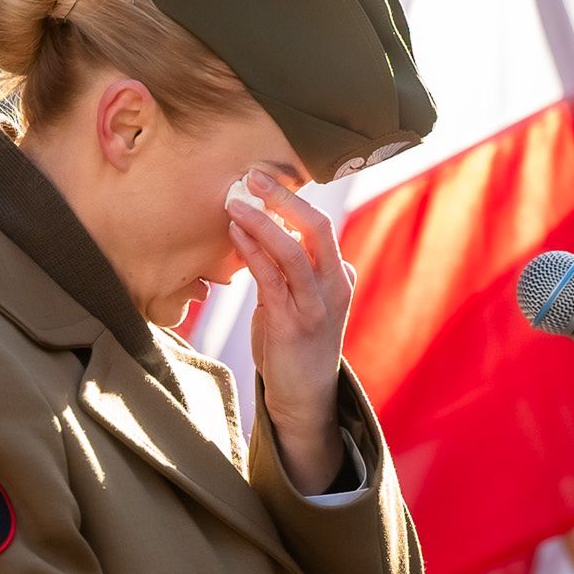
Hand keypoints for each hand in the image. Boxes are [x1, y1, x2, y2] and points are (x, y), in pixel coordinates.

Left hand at [227, 169, 353, 491]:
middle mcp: (334, 286)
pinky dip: (253, 250)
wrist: (303, 398)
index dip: (291, 200)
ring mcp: (317, 305)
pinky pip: (272, 278)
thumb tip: (264, 237)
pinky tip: (235, 234)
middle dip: (283, 198)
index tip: (262, 180)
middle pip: (317, 227)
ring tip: (234, 203)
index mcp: (339, 277)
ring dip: (262, 222)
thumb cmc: (296, 347)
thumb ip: (290, 272)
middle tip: (252, 176)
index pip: (320, 226)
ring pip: (294, 250)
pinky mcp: (293, 324)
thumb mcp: (302, 302)